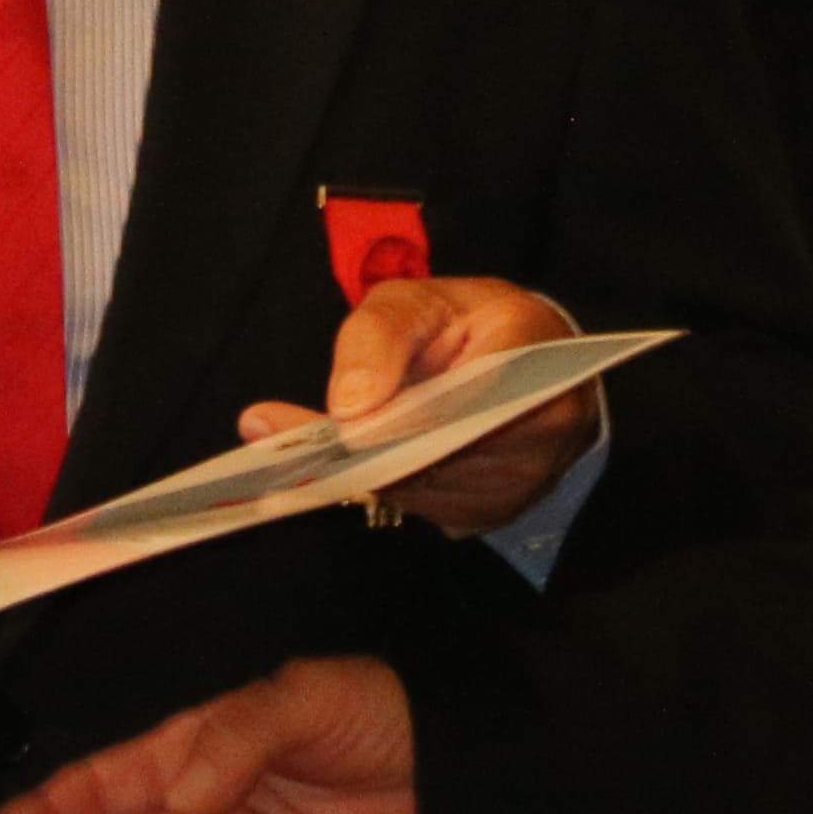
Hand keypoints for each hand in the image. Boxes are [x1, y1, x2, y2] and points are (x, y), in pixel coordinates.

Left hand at [237, 272, 592, 539]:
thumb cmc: (472, 323)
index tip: (327, 422)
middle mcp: (542, 430)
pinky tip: (355, 457)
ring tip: (304, 441)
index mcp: (532, 358)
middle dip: (352, 446)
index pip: (457, 400)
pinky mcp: (490, 514)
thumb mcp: (420, 299)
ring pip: (417, 488)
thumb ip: (380, 335)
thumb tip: (347, 406)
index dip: (389, 420)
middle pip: (429, 455)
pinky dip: (383, 482)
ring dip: (361, 467)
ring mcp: (519, 483)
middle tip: (270, 431)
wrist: (538, 370)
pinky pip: (420, 507)